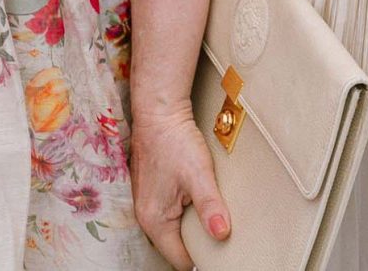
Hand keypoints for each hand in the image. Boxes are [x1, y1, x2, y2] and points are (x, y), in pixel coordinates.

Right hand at [132, 110, 229, 267]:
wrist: (158, 112)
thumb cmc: (175, 141)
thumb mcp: (198, 174)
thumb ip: (210, 206)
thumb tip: (222, 234)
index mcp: (154, 220)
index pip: (180, 260)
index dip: (201, 260)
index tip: (221, 253)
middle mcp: (145, 216)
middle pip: (175, 247)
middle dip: (197, 245)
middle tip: (219, 233)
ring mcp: (145, 204)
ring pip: (172, 231)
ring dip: (190, 229)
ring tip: (210, 218)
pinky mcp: (150, 192)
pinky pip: (169, 216)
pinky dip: (183, 215)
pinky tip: (196, 203)